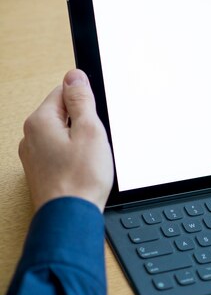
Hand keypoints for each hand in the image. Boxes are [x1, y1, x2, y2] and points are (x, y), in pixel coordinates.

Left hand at [19, 69, 113, 211]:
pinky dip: (74, 156)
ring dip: (80, 140)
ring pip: (62, 134)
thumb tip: (74, 77)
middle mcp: (30, 136)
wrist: (70, 217)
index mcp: (40, 121)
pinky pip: (60, 151)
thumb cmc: (81, 178)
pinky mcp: (41, 170)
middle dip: (84, 122)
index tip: (97, 117)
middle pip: (62, 113)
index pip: (63, 91)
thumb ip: (81, 100)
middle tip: (96, 140)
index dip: (86, 102)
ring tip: (90, 158)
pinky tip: (83, 168)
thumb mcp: (90, 130)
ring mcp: (33, 155)